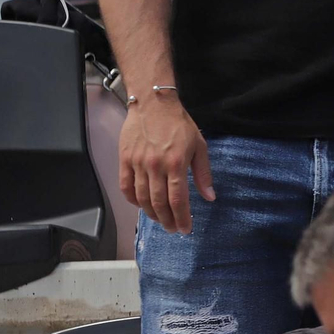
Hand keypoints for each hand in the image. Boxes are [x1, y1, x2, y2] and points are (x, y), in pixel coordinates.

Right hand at [119, 92, 214, 233]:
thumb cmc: (179, 123)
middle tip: (173, 229)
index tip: (186, 229)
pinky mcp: (124, 160)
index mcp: (176, 163)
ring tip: (160, 220)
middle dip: (167, 221)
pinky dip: (132, 201)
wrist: (153, 103)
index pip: (178, 199)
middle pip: (159, 203)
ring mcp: (138, 164)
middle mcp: (155, 166)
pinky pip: (126, 187)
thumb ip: (203, 173)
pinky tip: (141, 205)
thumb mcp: (199, 145)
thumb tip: (209, 196)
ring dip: (151, 214)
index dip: (182, 218)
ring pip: (141, 199)